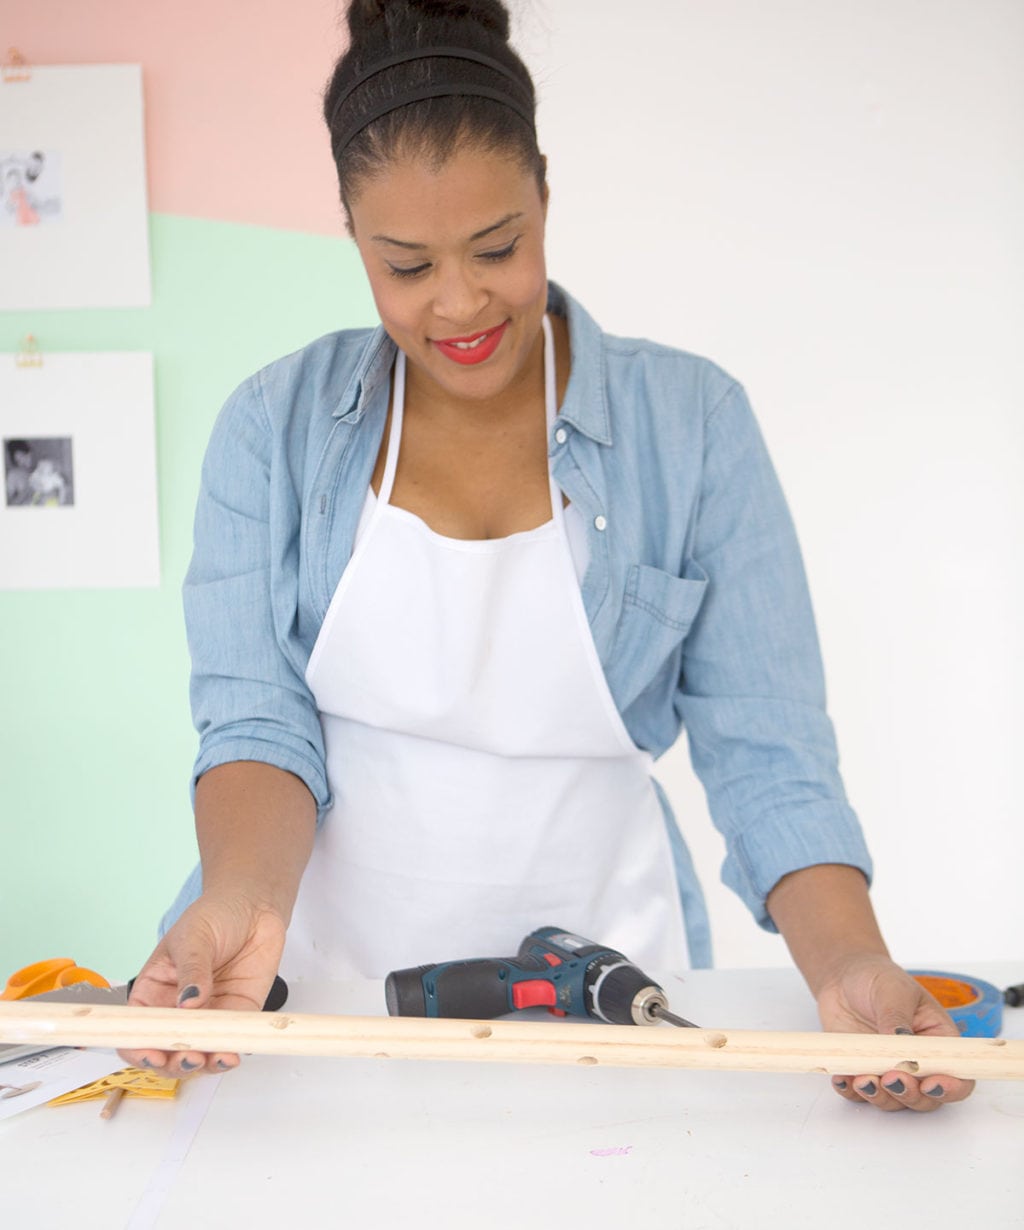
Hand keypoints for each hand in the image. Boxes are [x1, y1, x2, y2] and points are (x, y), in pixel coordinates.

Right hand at [121, 892, 286, 1076]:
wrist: (254, 906)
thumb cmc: (214, 915)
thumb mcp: (194, 937)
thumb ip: (192, 970)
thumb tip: (188, 1002)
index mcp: (153, 992)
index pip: (137, 1028)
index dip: (139, 1046)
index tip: (151, 1051)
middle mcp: (177, 1010)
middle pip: (166, 1049)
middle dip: (173, 1060)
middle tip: (186, 1056)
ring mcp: (208, 1016)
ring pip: (198, 1053)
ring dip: (201, 1063)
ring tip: (209, 1058)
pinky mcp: (237, 1015)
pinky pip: (229, 1041)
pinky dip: (228, 1052)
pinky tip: (230, 1053)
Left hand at [817, 954, 974, 1111]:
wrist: (843, 977)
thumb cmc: (878, 979)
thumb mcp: (893, 990)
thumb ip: (897, 1017)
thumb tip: (900, 1041)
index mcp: (937, 1042)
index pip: (957, 1075)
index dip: (950, 1087)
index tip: (931, 1084)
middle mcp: (917, 1063)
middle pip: (926, 1097)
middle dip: (910, 1094)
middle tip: (892, 1079)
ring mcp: (887, 1069)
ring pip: (894, 1100)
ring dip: (881, 1097)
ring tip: (864, 1080)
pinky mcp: (860, 1070)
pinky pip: (858, 1093)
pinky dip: (851, 1091)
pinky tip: (843, 1080)